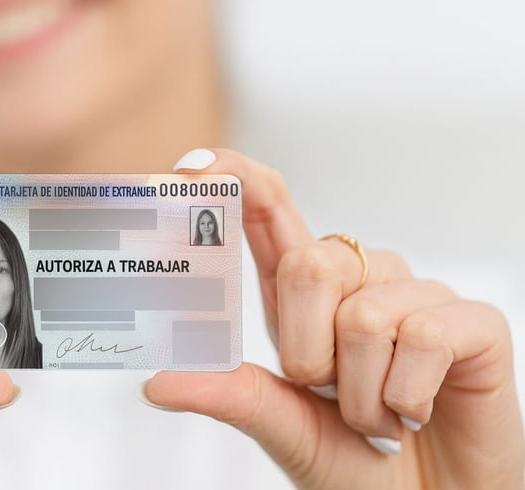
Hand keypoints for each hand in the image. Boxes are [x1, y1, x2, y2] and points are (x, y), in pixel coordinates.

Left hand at [144, 149, 523, 488]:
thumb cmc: (357, 463)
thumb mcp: (284, 427)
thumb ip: (231, 397)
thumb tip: (156, 382)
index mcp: (303, 298)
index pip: (270, 213)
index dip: (237, 179)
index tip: (193, 167)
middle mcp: (358, 282)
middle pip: (310, 263)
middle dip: (307, 352)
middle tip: (330, 393)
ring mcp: (417, 297)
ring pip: (362, 313)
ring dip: (359, 394)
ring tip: (378, 415)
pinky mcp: (473, 322)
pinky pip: (421, 336)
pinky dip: (406, 397)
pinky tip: (417, 412)